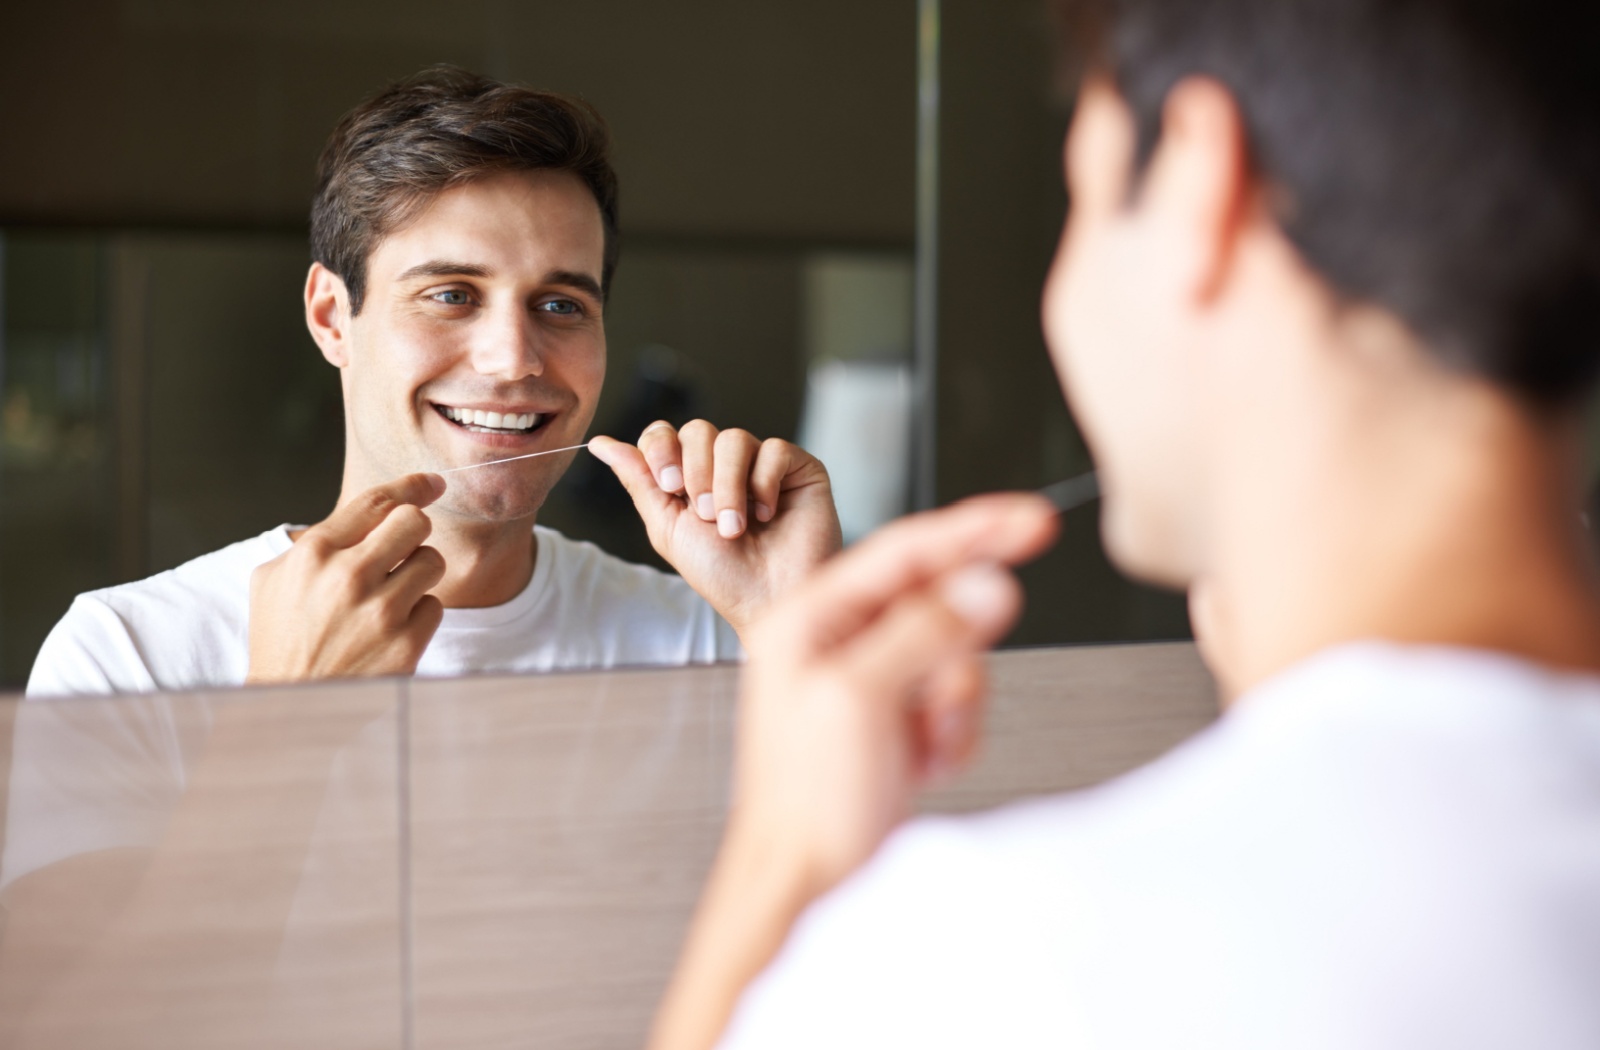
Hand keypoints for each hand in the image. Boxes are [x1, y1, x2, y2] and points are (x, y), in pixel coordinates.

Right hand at [247, 473, 447, 683]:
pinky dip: (420, 614)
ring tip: (392, 595)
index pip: (377, 501)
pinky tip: (393, 629)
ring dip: (418, 575)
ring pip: (432, 562)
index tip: (432, 483)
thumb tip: (359, 518)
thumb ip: (312, 543)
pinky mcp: (406, 644)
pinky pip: (435, 606)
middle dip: (414, 531)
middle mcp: (348, 576)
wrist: (289, 705)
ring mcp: (380, 611)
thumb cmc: (280, 641)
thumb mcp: (273, 581)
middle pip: (414, 522)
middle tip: (404, 549)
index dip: (412, 486)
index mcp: (314, 554)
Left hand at [588, 421, 842, 635]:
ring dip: (728, 486)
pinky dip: (765, 483)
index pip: (666, 433)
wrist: (767, 600)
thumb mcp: (668, 527)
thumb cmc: (720, 573)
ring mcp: (763, 464)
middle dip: (696, 473)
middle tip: (705, 515)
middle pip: (698, 429)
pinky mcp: (800, 469)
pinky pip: (774, 450)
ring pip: (735, 439)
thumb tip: (599, 442)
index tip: (669, 485)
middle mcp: (726, 465)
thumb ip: (639, 480)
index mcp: (690, 475)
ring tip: (735, 526)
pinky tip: (769, 514)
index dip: (662, 449)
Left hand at [646, 495, 1056, 1049]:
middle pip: (935, 603)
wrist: (808, 884)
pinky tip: (922, 764)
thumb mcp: (862, 698)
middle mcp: (836, 642)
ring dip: (953, 703)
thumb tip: (984, 583)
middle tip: (946, 690)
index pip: (904, 551)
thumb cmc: (807, 798)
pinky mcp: (897, 721)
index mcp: (809, 620)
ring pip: (955, 655)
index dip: (974, 530)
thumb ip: (926, 632)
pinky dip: (953, 734)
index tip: (1032, 521)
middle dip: (958, 652)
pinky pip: (956, 703)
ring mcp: (869, 682)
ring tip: (920, 743)